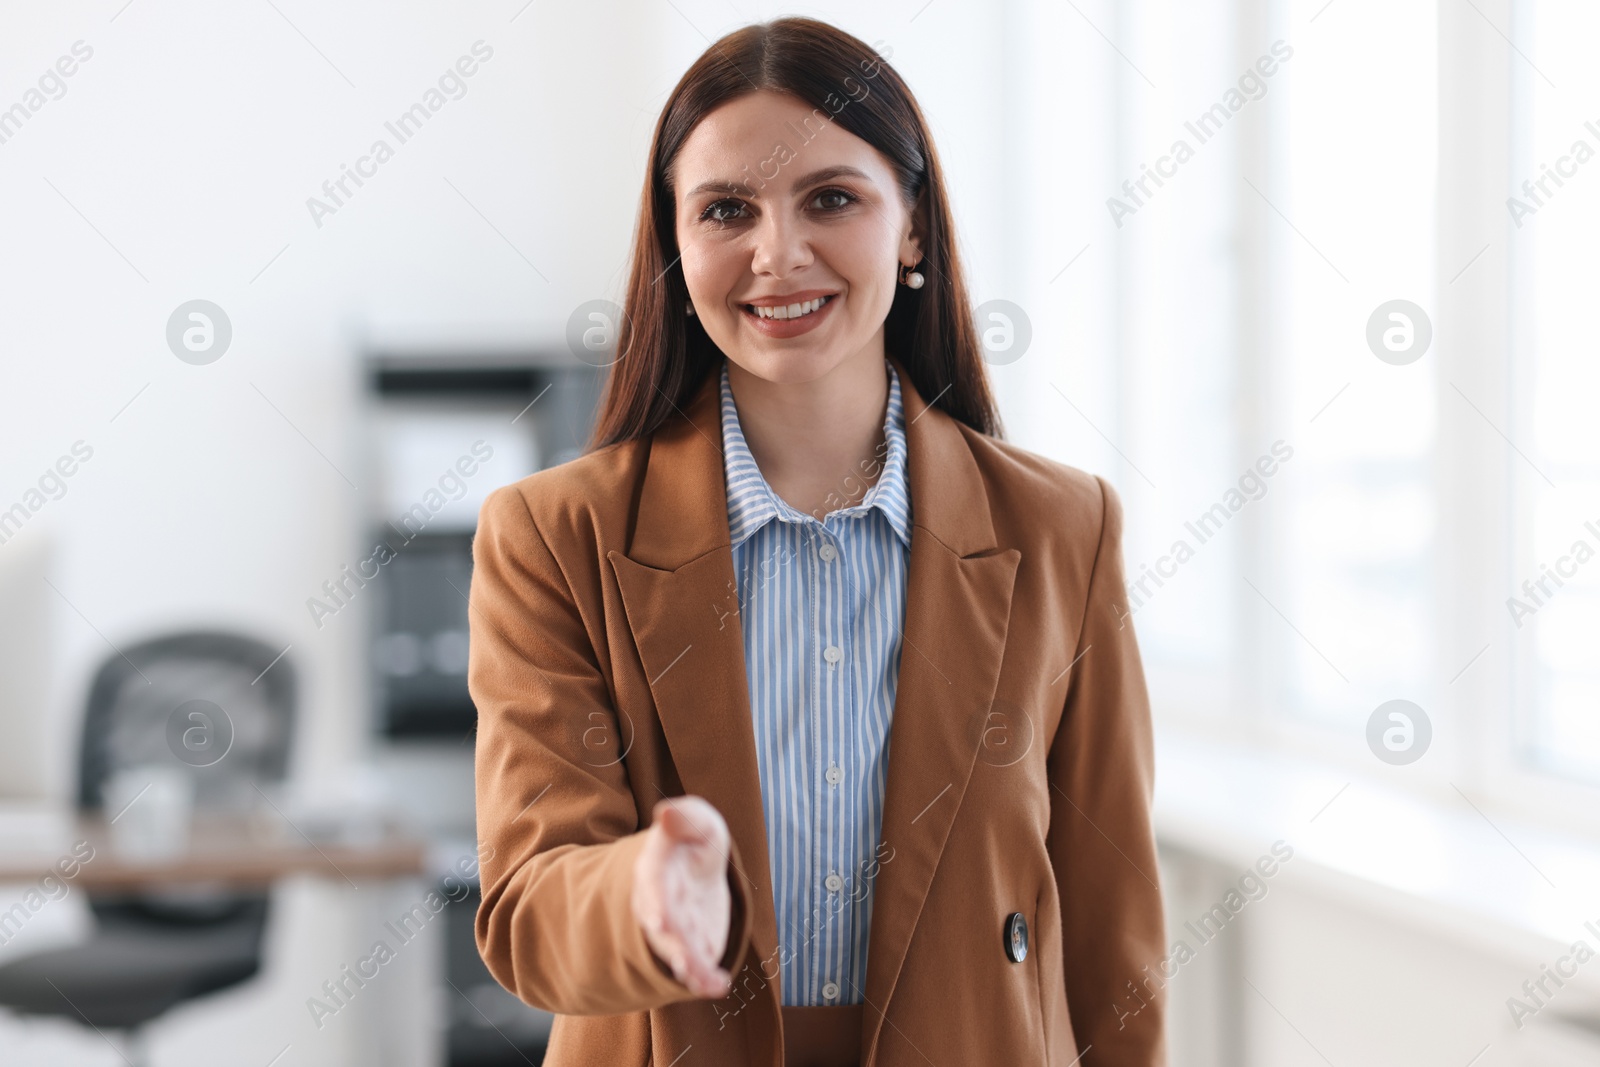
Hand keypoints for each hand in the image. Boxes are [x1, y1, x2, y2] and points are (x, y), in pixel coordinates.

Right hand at [631, 795, 733, 997]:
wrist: (695, 872)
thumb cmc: (696, 843)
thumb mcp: (700, 822)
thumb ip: (687, 817)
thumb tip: (666, 812)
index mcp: (656, 868)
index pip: (653, 882)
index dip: (656, 900)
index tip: (661, 920)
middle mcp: (657, 903)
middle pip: (661, 924)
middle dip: (671, 941)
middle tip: (682, 960)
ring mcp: (672, 930)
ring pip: (674, 950)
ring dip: (687, 965)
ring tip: (704, 979)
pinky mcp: (691, 948)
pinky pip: (693, 967)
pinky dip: (703, 979)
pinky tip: (718, 986)